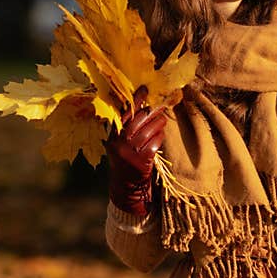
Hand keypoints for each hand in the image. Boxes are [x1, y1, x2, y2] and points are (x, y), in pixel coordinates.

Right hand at [104, 86, 166, 214]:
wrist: (127, 188)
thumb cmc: (126, 162)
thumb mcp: (120, 145)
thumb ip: (126, 129)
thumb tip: (141, 107)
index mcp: (113, 136)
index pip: (124, 113)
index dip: (135, 100)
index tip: (144, 89)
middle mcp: (119, 143)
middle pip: (138, 119)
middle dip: (151, 110)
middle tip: (160, 104)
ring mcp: (130, 152)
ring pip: (148, 130)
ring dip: (159, 122)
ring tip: (163, 118)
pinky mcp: (142, 160)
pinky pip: (154, 142)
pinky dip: (160, 136)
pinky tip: (161, 133)